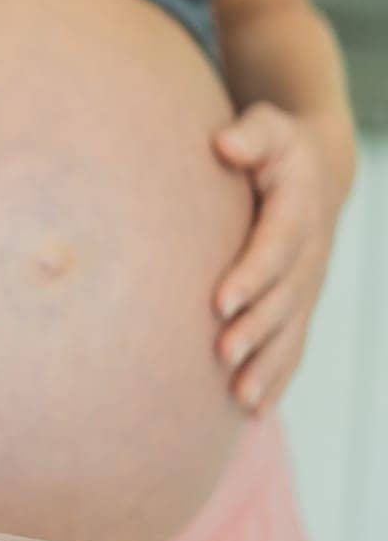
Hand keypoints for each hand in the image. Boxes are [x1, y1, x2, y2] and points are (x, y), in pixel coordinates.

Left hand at [212, 102, 345, 414]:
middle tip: (223, 354)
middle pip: (282, 299)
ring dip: (266, 366)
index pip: (274, 247)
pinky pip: (292, 347)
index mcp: (298, 212)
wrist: (319, 171)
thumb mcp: (269, 128)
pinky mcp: (300, 306)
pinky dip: (276, 380)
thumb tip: (224, 143)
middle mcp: (308, 256)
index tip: (220, 301)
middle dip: (256, 330)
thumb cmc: (276, 149)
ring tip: (240, 399)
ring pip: (290, 332)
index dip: (251, 275)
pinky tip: (252, 412)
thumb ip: (250, 134)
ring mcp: (307, 286)